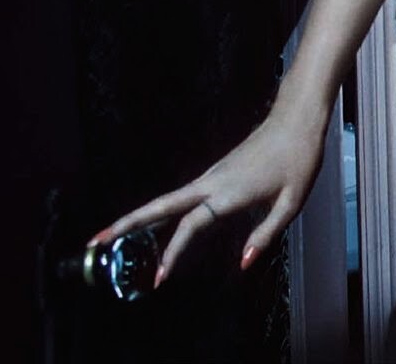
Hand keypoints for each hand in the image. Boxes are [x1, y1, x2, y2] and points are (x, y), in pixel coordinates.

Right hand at [86, 106, 326, 286]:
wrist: (297, 118)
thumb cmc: (298, 159)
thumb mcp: (291, 202)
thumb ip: (265, 235)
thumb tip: (244, 263)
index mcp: (229, 192)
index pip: (190, 226)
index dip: (172, 252)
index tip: (159, 277)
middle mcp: (213, 181)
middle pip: (162, 204)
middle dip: (129, 222)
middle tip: (97, 239)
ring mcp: (213, 174)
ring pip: (169, 198)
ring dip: (141, 215)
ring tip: (116, 235)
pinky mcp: (217, 171)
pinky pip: (184, 195)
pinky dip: (164, 209)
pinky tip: (158, 223)